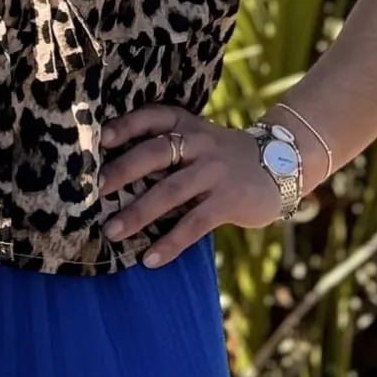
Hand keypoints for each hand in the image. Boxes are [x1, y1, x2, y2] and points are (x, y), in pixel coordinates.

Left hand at [98, 103, 283, 266]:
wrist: (279, 165)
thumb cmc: (220, 157)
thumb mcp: (197, 139)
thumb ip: (165, 147)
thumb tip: (113, 172)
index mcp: (186, 124)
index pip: (152, 117)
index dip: (125, 126)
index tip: (99, 139)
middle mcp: (199, 142)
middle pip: (155, 152)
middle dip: (124, 170)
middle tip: (97, 190)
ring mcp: (214, 171)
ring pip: (170, 191)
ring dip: (138, 213)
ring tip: (112, 232)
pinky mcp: (228, 200)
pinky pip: (194, 223)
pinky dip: (170, 242)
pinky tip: (150, 259)